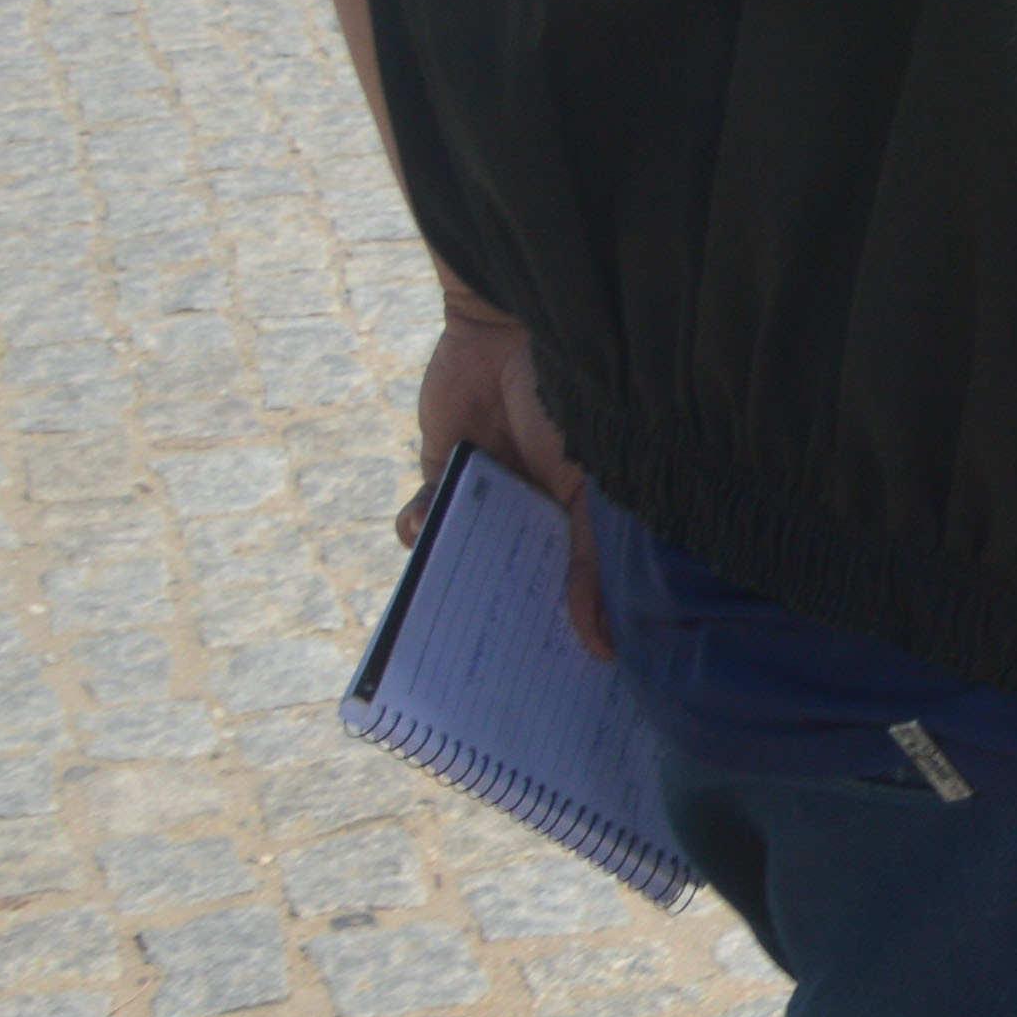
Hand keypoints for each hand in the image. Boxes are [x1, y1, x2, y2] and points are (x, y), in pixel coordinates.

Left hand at [410, 301, 608, 662]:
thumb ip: (588, 565)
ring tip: (439, 609)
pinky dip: (417, 528)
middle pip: (510, 589)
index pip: (577, 595)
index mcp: (585, 523)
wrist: (507, 326)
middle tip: (481, 675)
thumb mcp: (589, 489)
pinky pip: (420, 525)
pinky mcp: (442, 478)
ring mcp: (488, 500)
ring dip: (447, 581)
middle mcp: (538, 518)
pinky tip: (423, 518)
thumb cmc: (573, 400)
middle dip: (493, 625)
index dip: (565, 639)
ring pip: (460, 564)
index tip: (558, 690)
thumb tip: (600, 647)